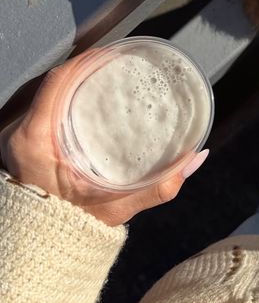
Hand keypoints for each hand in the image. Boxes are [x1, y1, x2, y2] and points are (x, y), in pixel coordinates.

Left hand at [0, 55, 208, 226]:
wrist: (39, 249)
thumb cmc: (72, 229)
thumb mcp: (116, 208)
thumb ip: (158, 186)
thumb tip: (195, 156)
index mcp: (34, 141)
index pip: (56, 83)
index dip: (84, 62)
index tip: (111, 53)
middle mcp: (21, 132)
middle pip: (55, 84)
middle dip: (86, 67)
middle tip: (118, 60)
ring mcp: (19, 136)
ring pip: (50, 94)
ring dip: (78, 80)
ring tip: (108, 73)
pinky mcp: (23, 142)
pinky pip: (45, 107)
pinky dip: (68, 96)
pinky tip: (89, 96)